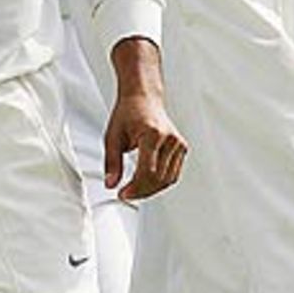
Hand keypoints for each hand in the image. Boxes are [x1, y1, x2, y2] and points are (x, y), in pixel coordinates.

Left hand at [103, 39, 187, 201]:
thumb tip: (111, 184)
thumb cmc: (128, 113)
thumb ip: (111, 163)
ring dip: (151, 189)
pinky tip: (146, 182)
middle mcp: (170, 139)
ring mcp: (179, 143)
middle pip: (158, 178)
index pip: (146, 172)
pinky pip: (173, 173)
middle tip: (126, 194)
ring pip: (168, 179)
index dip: (135, 188)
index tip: (122, 194)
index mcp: (153, 134)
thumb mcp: (113, 137)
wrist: (143, 97)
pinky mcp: (182, 148)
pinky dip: (160, 182)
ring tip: (135, 189)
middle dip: (141, 191)